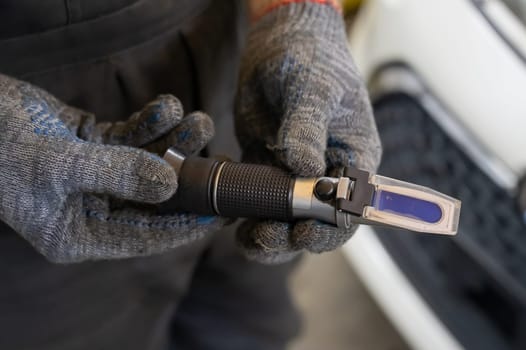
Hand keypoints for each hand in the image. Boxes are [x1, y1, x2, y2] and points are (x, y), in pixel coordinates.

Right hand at [0, 73, 223, 262]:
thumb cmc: (1, 148)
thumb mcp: (58, 167)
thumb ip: (116, 174)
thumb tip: (169, 186)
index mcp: (79, 233)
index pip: (143, 237)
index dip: (184, 225)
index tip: (219, 213)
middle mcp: (91, 208)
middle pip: (152, 199)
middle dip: (186, 177)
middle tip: (222, 162)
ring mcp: (95, 176)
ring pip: (148, 164)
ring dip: (175, 143)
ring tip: (200, 121)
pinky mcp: (96, 145)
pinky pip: (133, 137)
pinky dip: (151, 122)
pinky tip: (168, 107)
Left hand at [235, 1, 381, 262]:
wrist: (281, 42)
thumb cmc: (311, 58)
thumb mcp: (312, 89)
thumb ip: (308, 128)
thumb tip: (307, 169)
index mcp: (353, 157)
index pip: (350, 207)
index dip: (329, 228)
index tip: (302, 232)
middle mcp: (327, 173)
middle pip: (316, 222)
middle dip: (291, 237)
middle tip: (264, 237)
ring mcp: (295, 174)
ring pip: (284, 219)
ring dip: (267, 233)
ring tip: (246, 238)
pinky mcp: (267, 168)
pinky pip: (259, 201)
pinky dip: (247, 214)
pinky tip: (232, 218)